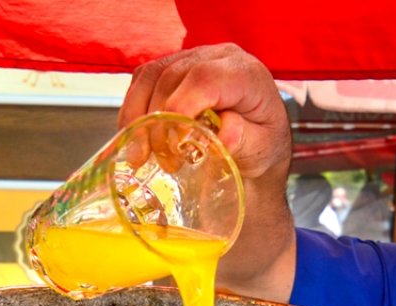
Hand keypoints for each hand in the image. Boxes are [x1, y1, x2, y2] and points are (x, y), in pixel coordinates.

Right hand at [120, 43, 290, 189]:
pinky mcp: (171, 68)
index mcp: (245, 73)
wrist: (256, 140)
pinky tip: (135, 136)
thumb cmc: (261, 143)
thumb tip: (225, 135)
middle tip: (158, 158)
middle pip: (172, 77)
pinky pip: (142, 80)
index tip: (172, 141)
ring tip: (139, 152)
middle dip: (157, 120)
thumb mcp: (262, 149)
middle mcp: (217, 57)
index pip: (206, 78)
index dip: (181, 106)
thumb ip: (244, 140)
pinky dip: (133, 110)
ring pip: (150, 76)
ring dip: (137, 116)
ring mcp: (191, 58)